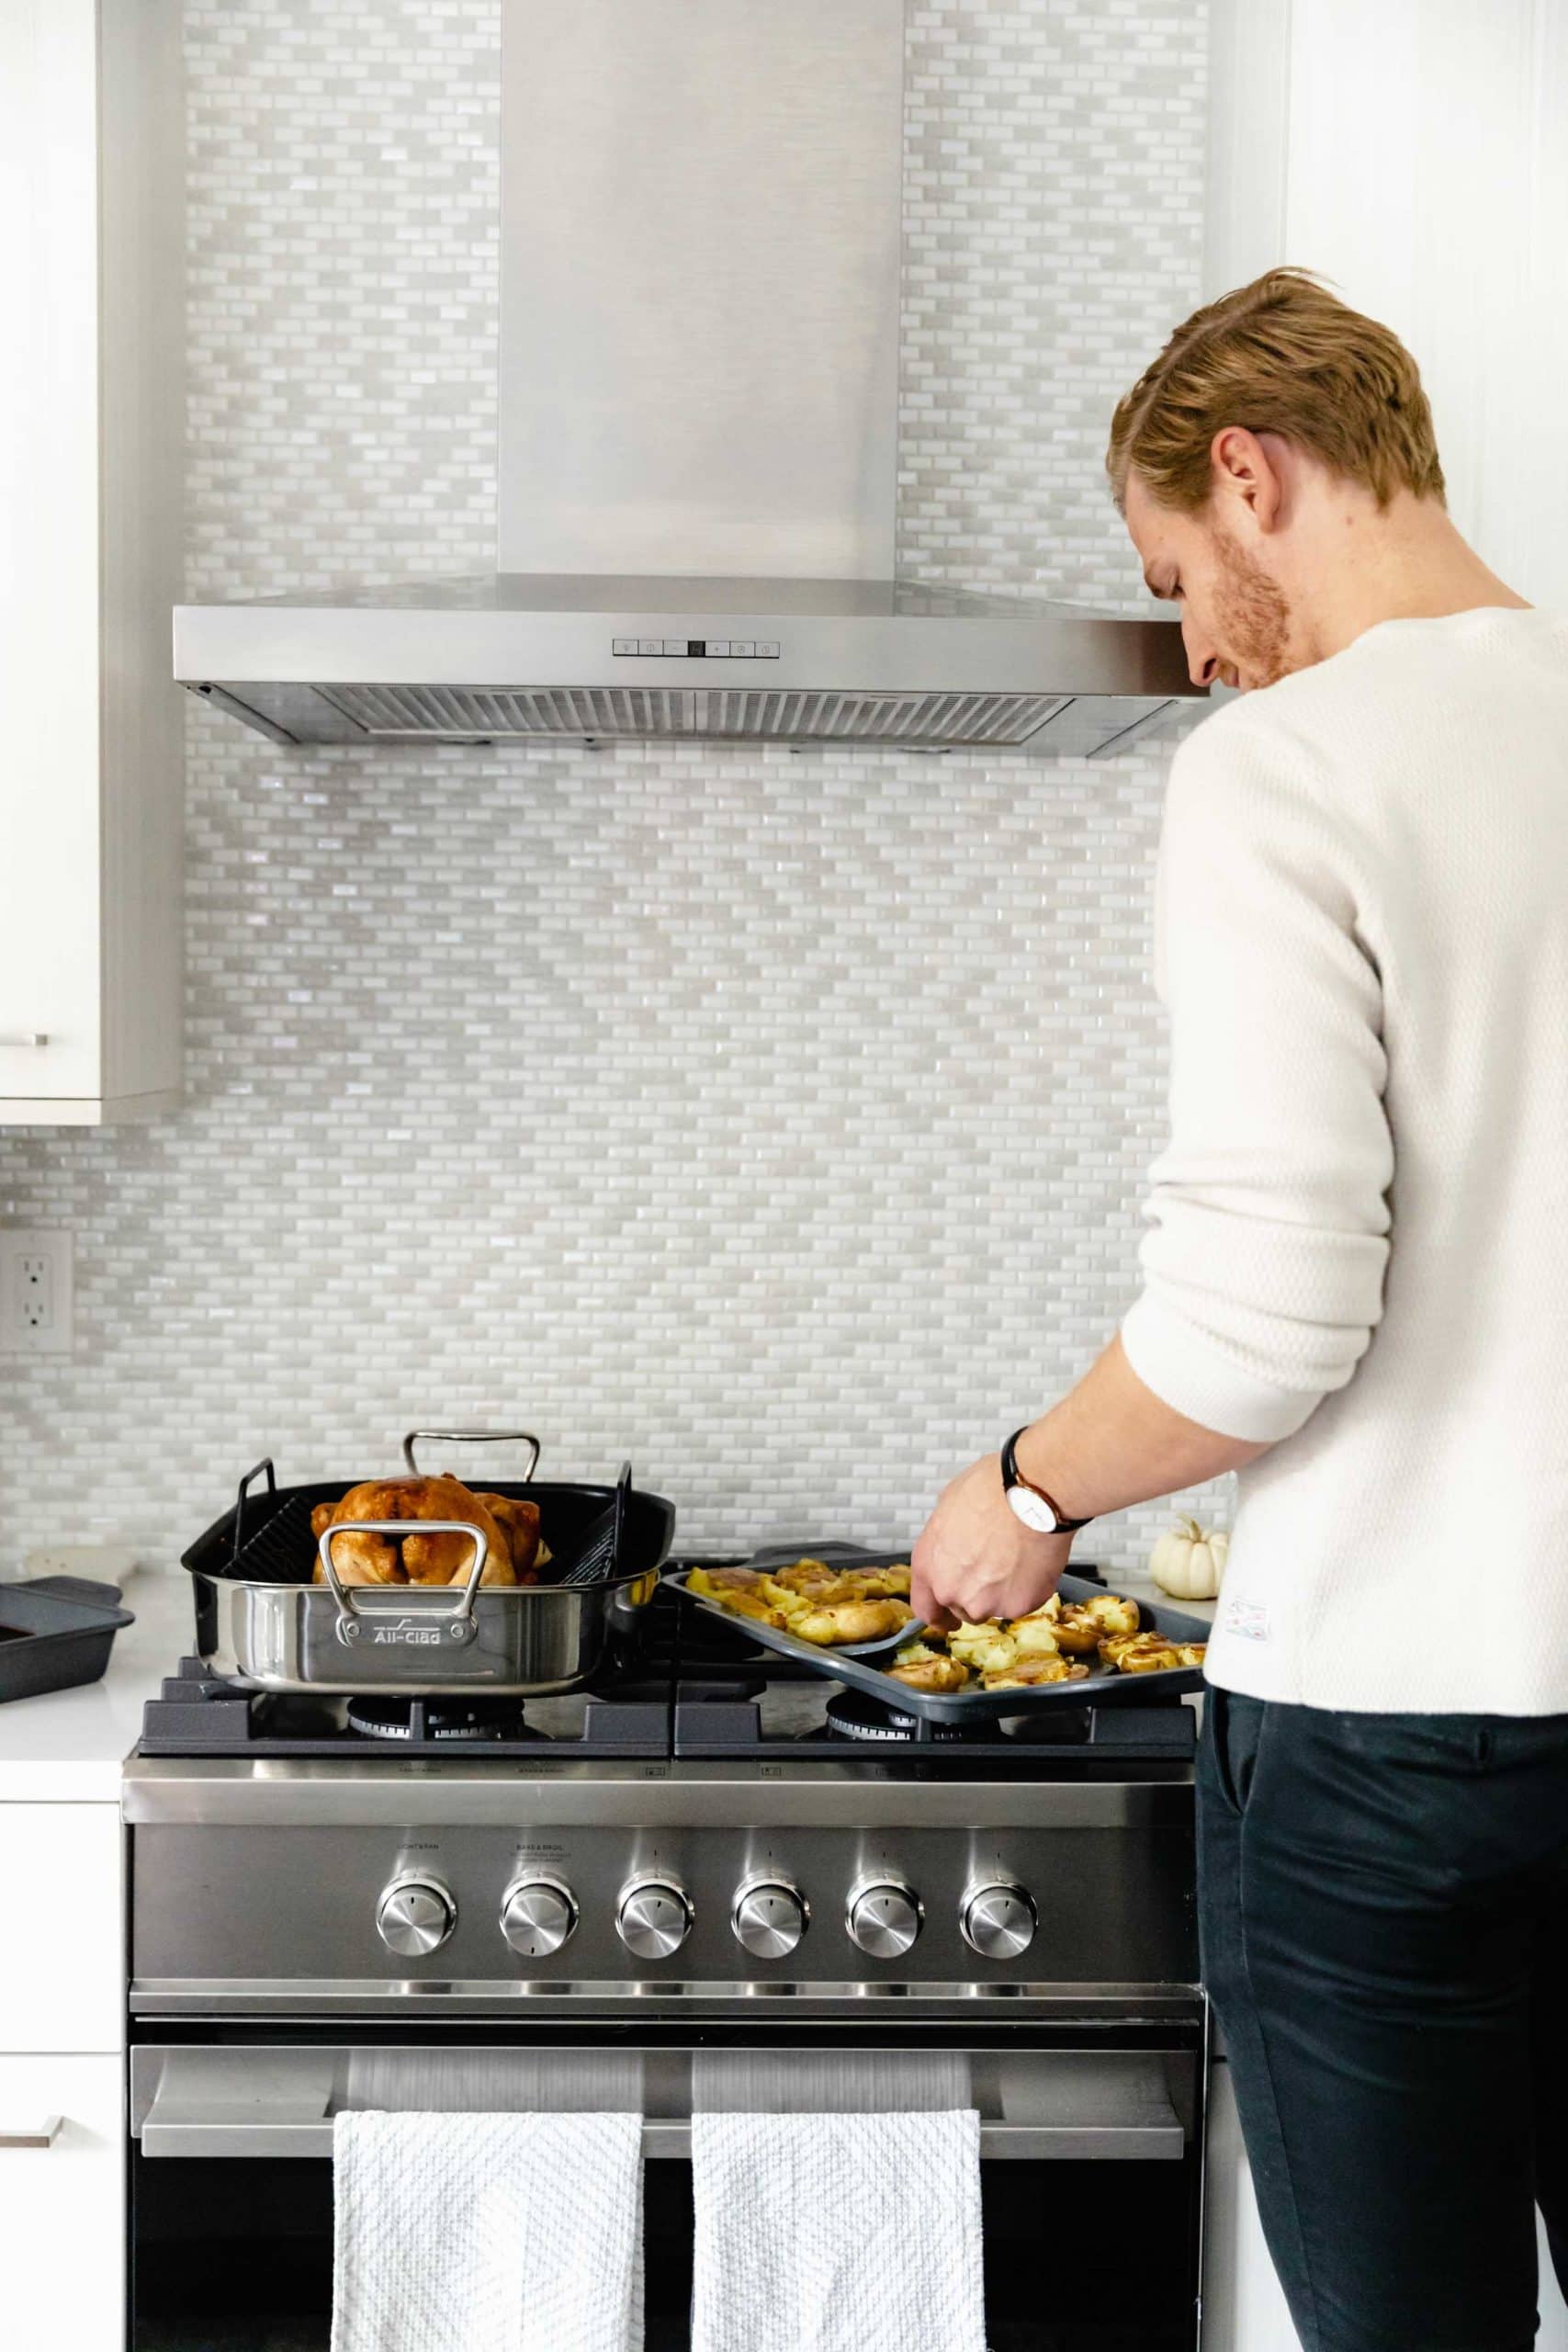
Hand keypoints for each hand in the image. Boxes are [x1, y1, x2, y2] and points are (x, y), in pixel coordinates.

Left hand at [910, 1452, 1072, 1627]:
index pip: (925, 1608)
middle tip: (996, 1571)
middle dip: (977, 1596)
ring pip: (994, 1609)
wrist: (1030, 1496)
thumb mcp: (948, 1506)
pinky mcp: (1016, 1607)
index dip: (938, 1616)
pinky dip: (1029, 1589)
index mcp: (928, 1566)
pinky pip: (1023, 1604)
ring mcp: (984, 1603)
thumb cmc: (990, 1491)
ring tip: (1017, 1559)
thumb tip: (954, 1542)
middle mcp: (951, 1590)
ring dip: (1003, 1593)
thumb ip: (945, 1540)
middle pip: (962, 1609)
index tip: (948, 1619)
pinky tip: (1033, 1561)